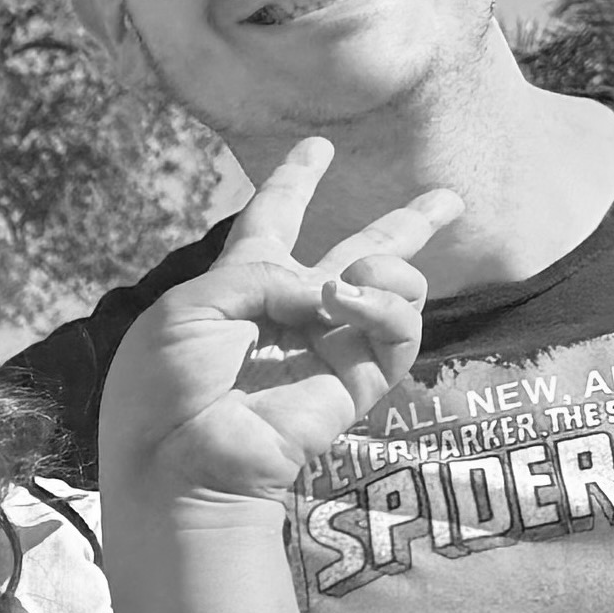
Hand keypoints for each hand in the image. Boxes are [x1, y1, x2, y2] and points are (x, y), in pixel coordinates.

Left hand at [97, 140, 462, 513]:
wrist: (180, 463)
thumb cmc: (164, 388)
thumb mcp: (190, 306)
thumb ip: (261, 273)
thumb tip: (329, 288)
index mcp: (238, 287)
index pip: (273, 221)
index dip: (294, 183)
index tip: (317, 149)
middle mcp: (290, 313)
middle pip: (360, 255)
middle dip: (405, 227)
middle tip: (448, 199)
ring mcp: (327, 348)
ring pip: (392, 287)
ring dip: (385, 264)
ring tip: (345, 282)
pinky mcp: (357, 382)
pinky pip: (398, 330)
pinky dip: (384, 305)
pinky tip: (347, 300)